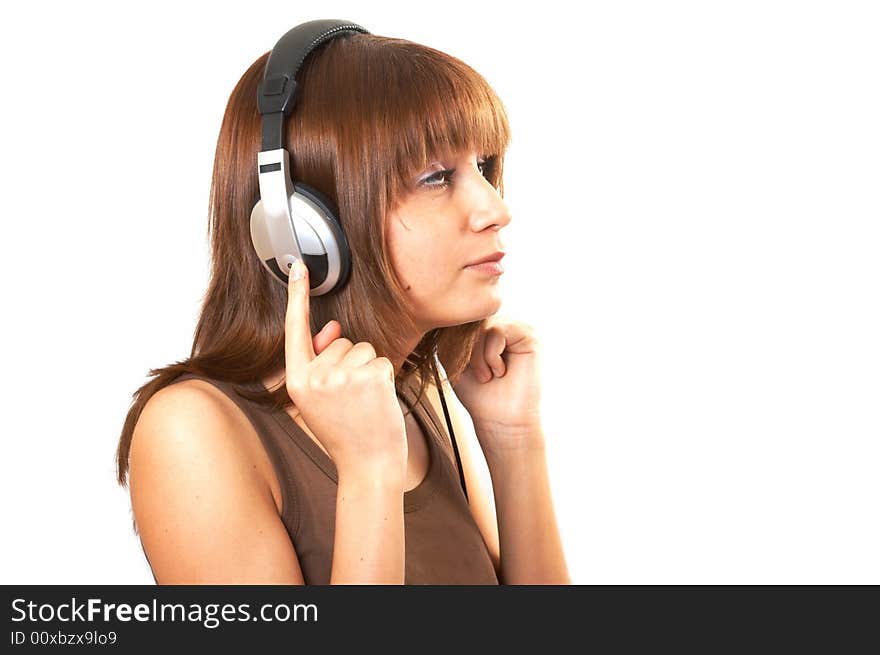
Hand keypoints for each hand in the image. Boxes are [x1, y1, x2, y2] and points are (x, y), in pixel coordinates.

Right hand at [284, 260, 407, 473]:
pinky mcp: (370, 375)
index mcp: (296, 382)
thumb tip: (331, 326)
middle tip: (352, 399)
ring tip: (364, 401)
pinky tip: (378, 401)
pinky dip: (384, 376)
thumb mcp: (319, 399)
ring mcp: (343, 375)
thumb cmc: (345, 431)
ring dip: (369, 369)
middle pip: (340, 341)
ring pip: (363, 348)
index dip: (296, 297)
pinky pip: (381, 359)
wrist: (368, 465)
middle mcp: (315, 376)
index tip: (297, 267)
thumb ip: (319, 361)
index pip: (294, 332)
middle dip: (350, 362)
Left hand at [450, 317, 543, 454]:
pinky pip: (497, 330)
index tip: (460, 367)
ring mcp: (517, 326)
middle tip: (475, 374)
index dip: (453, 342)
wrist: (499, 419)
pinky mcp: (529, 334)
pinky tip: (501, 371)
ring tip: (487, 375)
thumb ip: (451, 332)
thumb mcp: (453, 357)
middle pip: (470, 319)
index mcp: (486, 326)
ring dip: (477, 355)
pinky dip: (491, 355)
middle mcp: (502, 322)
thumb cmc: (477, 392)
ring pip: (482, 324)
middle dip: (465, 349)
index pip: (461, 318)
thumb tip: (447, 310)